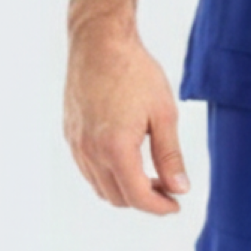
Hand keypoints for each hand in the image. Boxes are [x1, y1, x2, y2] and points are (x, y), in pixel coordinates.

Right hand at [64, 22, 189, 214]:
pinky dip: (108, 175)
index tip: (176, 205)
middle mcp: (90, 151)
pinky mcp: (70, 133)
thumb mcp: (164, 114)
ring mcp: (76, 143)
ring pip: (100, 186)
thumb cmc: (135, 72)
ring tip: (151, 176)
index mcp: (115, 147)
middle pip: (117, 197)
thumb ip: (170, 156)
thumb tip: (180, 187)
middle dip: (144, 200)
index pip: (137, 196)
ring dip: (125, 189)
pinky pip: (87, 169)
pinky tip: (128, 160)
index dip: (159, 207)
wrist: (100, 43)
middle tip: (168, 189)